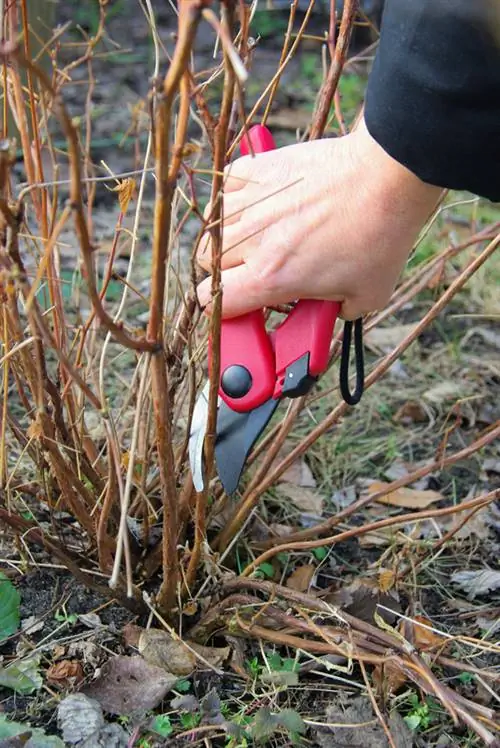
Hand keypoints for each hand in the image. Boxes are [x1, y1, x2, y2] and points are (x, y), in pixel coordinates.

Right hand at [197, 118, 440, 319]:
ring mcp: (253, 200)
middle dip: (225, 273)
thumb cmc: (380, 235)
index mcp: (272, 276)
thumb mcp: (367, 295)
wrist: (388, 176)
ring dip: (228, 236)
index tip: (239, 308)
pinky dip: (235, 195)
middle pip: (208, 264)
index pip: (215, 302)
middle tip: (251, 272)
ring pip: (213, 225)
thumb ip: (337, 312)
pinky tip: (256, 203)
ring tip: (254, 239)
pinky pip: (229, 183)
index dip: (223, 310)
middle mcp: (253, 239)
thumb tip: (329, 310)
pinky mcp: (263, 169)